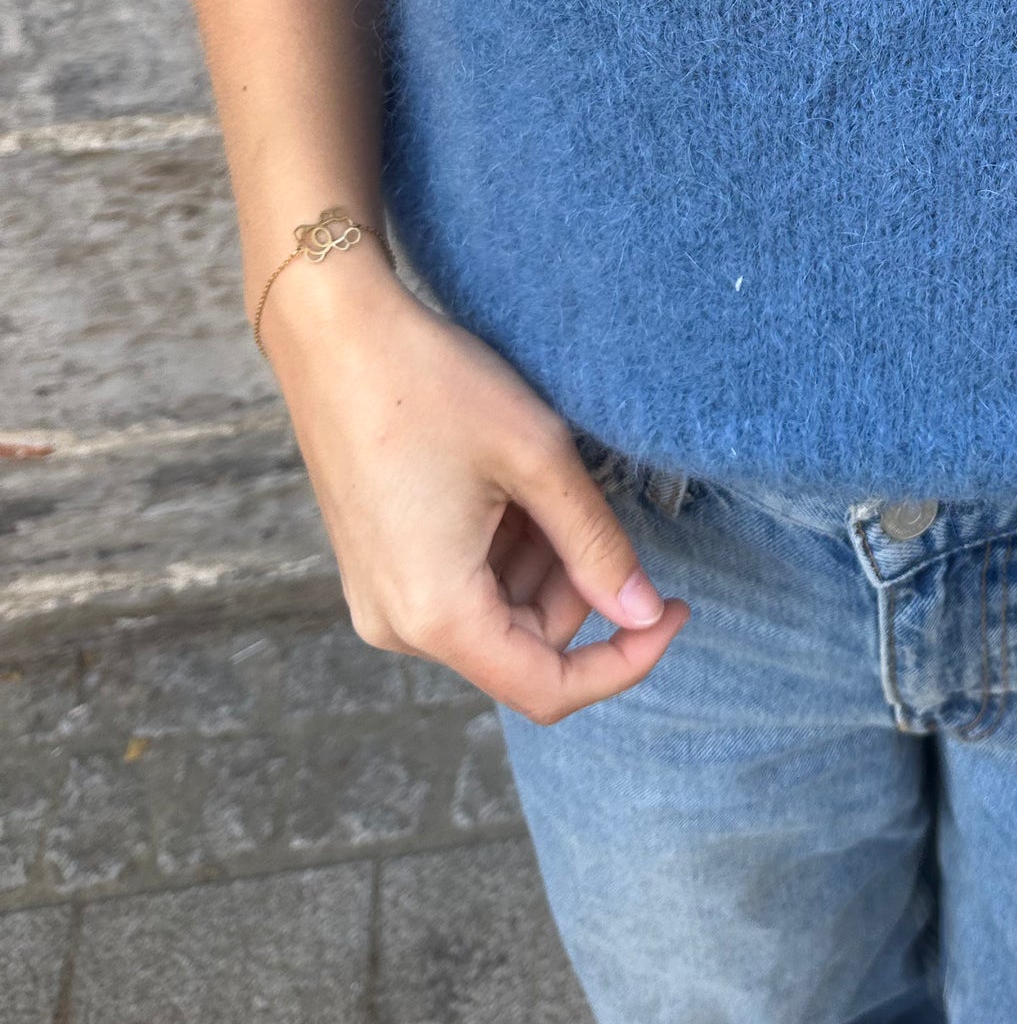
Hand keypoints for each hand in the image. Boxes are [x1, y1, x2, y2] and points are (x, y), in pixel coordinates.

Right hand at [259, 245, 687, 721]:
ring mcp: (380, 598)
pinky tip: (501, 480)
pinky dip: (503, 546)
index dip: (624, 661)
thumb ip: (597, 547)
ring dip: (539, 558)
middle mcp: (398, 625)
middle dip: (576, 582)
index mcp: (436, 614)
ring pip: (499, 613)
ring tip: (532, 474)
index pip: (547, 689)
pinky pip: (461, 586)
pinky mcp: (377, 567)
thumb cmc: (433, 387)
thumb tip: (646, 614)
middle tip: (582, 493)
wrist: (334, 334)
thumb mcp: (537, 459)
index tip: (675, 608)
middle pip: (525, 645)